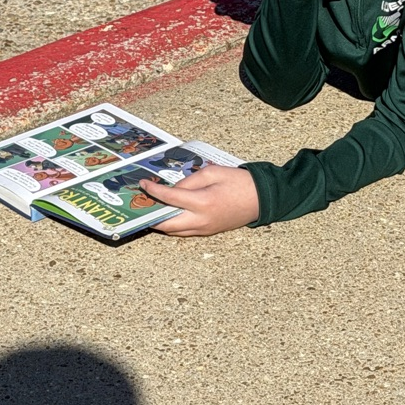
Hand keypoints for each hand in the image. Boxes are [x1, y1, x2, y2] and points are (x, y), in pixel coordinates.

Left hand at [140, 166, 259, 236]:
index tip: (144, 184)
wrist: (261, 198)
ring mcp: (205, 229)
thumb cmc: (239, 182)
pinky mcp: (209, 231)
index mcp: (203, 202)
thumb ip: (190, 181)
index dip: (154, 191)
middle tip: (143, 203)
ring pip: (174, 231)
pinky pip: (185, 232)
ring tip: (154, 209)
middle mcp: (201, 220)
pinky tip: (171, 213)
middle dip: (151, 215)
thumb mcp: (213, 172)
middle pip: (166, 224)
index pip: (170, 198)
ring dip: (161, 222)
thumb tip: (174, 190)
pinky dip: (174, 224)